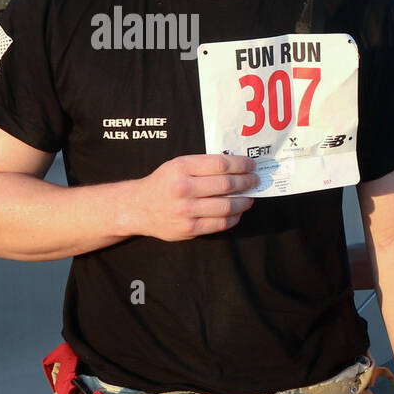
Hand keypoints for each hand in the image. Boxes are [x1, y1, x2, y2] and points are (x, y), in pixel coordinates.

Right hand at [132, 154, 257, 240]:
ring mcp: (186, 211)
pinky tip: (237, 212)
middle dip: (247, 182)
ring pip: (227, 206)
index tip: (252, 165)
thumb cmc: (163, 183)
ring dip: (244, 201)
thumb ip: (204, 165)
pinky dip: (234, 217)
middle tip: (255, 181)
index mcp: (181, 168)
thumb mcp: (177, 166)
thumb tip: (239, 166)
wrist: (138, 208)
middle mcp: (183, 188)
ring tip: (250, 197)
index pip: (221, 164)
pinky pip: (220, 224)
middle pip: (227, 184)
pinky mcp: (189, 229)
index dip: (242, 164)